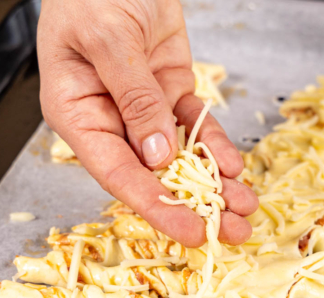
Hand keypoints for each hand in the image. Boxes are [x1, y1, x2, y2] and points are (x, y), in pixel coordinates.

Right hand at [37, 0, 257, 247]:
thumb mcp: (109, 39)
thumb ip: (134, 95)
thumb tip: (156, 153)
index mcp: (77, 112)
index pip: (117, 172)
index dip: (156, 205)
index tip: (189, 231)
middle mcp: (109, 118)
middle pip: (153, 174)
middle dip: (196, 205)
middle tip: (233, 232)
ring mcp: (142, 107)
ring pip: (180, 156)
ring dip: (214, 184)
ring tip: (246, 210)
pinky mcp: (169, 92)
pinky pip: (195, 126)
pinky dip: (216, 146)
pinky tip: (236, 167)